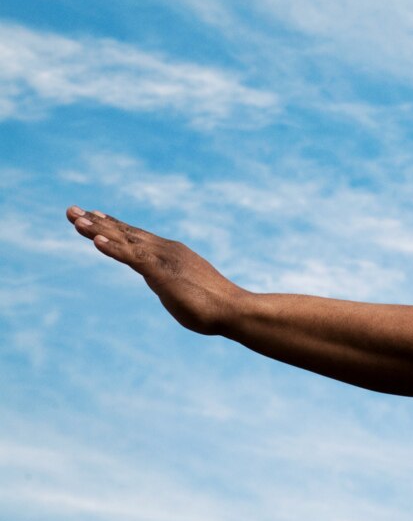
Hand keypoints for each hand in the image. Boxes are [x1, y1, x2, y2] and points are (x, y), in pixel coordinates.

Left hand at [67, 206, 246, 334]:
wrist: (233, 309)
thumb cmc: (212, 306)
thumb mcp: (183, 290)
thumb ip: (170, 283)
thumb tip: (167, 286)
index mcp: (170, 254)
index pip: (136, 237)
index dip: (112, 226)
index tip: (92, 215)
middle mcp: (165, 251)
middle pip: (125, 233)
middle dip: (96, 222)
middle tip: (71, 210)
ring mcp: (163, 260)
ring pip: (125, 241)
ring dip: (98, 230)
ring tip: (76, 220)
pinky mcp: (162, 273)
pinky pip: (132, 258)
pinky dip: (113, 248)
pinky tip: (96, 241)